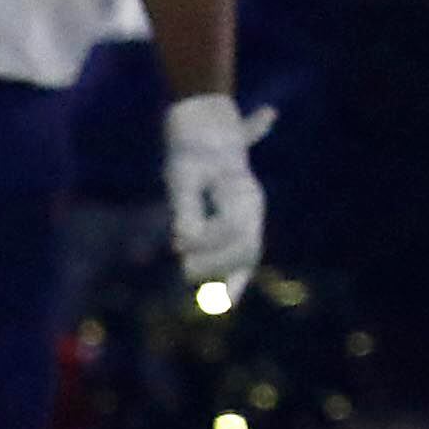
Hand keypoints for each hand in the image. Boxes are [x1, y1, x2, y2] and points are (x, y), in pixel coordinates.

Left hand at [165, 95, 270, 297]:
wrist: (205, 125)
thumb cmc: (191, 147)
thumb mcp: (182, 172)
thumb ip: (185, 209)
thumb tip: (181, 242)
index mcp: (243, 190)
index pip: (234, 228)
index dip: (206, 240)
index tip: (176, 243)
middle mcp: (253, 206)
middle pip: (246, 246)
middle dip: (216, 263)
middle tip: (183, 269)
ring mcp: (250, 216)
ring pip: (247, 255)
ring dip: (224, 272)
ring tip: (197, 283)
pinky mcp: (240, 225)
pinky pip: (244, 257)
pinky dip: (235, 279)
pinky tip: (224, 303)